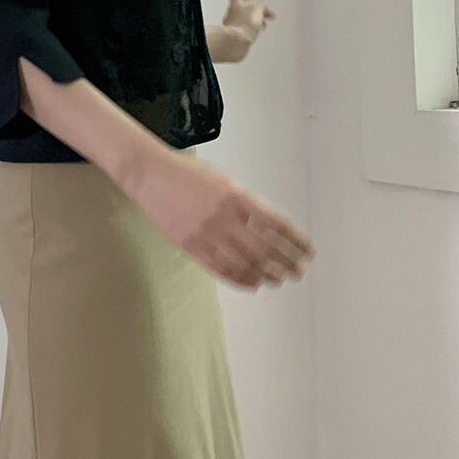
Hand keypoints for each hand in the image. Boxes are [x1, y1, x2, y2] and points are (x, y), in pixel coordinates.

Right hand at [135, 149, 315, 290]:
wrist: (151, 175)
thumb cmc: (187, 174)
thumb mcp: (225, 180)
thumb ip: (246, 204)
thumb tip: (269, 230)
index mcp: (237, 197)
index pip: (276, 224)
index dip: (295, 240)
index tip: (307, 251)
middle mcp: (224, 217)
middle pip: (264, 248)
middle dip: (286, 263)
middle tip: (298, 272)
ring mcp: (206, 234)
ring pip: (244, 263)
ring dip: (266, 274)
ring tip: (278, 280)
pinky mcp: (190, 246)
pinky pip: (220, 269)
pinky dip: (240, 279)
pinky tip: (252, 284)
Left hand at [222, 0, 274, 59]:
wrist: (236, 42)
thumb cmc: (242, 25)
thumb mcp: (257, 9)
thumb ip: (261, 5)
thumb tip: (263, 6)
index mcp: (235, 5)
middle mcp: (231, 15)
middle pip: (243, 10)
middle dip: (255, 11)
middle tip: (263, 13)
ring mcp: (232, 27)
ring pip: (244, 22)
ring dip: (254, 22)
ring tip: (262, 25)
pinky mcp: (235, 38)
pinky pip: (243, 32)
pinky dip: (251, 32)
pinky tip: (255, 34)